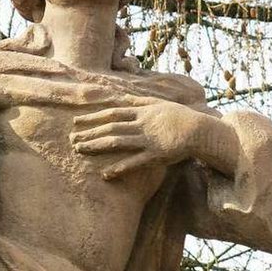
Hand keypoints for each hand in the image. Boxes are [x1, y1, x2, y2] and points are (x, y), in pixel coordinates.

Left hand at [70, 99, 200, 179]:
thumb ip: (139, 101)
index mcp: (142, 112)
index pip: (112, 113)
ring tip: (81, 150)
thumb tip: (123, 97)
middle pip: (110, 127)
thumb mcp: (159, 104)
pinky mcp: (156, 155)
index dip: (92, 117)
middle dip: (89, 133)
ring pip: (118, 142)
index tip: (76, 121)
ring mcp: (148, 139)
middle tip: (71, 139)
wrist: (200, 130)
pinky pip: (135, 162)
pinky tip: (105, 173)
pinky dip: (120, 168)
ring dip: (97, 146)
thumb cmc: (180, 117)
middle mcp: (142, 124)